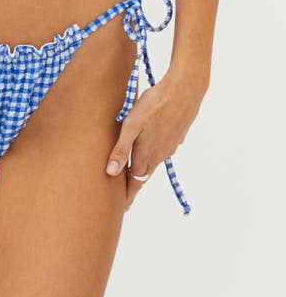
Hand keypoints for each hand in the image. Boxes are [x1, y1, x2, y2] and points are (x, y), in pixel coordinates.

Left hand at [105, 69, 205, 210]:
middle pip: (145, 173)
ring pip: (155, 161)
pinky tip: (150, 147)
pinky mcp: (177, 134)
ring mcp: (171, 144)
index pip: (136, 181)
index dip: (128, 194)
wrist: (186, 89)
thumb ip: (121, 149)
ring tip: (134, 173)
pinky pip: (163, 149)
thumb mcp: (131, 125)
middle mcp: (161, 153)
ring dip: (144, 169)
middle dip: (134, 185)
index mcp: (147, 153)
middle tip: (125, 196)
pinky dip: (154, 154)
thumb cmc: (155, 104)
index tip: (122, 208)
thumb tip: (110, 172)